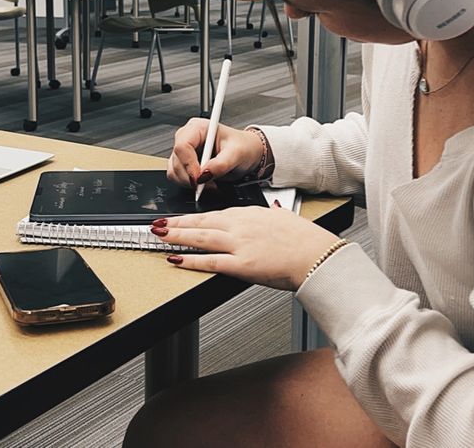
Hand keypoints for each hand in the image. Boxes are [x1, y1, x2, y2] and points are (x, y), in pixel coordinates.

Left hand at [151, 206, 339, 289]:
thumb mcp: (285, 217)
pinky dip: (191, 260)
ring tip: (159, 235)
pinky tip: (177, 258)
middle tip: (157, 223)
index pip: (213, 213)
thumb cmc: (304, 238)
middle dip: (177, 223)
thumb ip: (274, 213)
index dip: (193, 217)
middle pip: (201, 222)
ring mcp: (239, 244)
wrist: (316, 255)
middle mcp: (240, 225)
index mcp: (249, 214)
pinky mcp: (242, 264)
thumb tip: (273, 209)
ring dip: (177, 236)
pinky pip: (211, 261)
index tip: (179, 218)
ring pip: (201, 237)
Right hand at [167, 118, 264, 187]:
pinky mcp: (184, 163)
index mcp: (198, 127)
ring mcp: (185, 151)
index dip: (189, 164)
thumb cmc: (243, 147)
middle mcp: (188, 137)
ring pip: (174, 170)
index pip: (183, 146)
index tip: (199, 179)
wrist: (248, 153)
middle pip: (176, 160)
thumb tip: (204, 175)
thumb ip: (221, 164)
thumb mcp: (237, 154)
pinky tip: (203, 184)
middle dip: (191, 177)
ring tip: (209, 184)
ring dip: (189, 182)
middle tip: (208, 184)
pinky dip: (188, 184)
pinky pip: (177, 176)